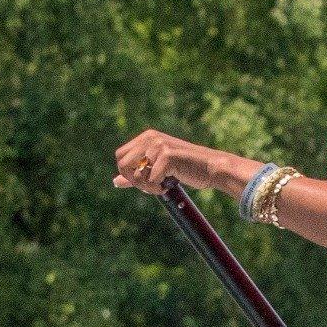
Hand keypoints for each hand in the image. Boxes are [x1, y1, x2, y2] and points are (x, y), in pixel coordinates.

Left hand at [113, 130, 242, 195]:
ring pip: (136, 175)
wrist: (211, 167)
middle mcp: (150, 138)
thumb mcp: (158, 168)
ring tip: (161, 186)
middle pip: (122, 164)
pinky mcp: (167, 156)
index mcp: (146, 137)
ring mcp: (158, 146)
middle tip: (150, 186)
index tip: (143, 181)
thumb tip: (115, 181)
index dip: (128, 173)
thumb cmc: (187, 168)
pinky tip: (170, 185)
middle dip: (133, 181)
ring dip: (147, 187)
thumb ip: (137, 173)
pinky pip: (150, 180)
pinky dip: (158, 188)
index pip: (120, 156)